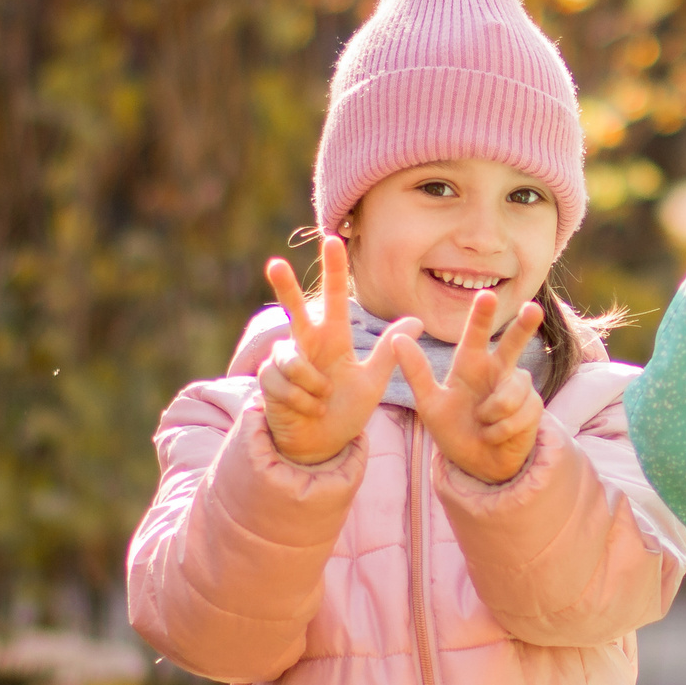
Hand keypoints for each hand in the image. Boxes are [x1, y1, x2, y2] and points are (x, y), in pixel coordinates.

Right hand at [259, 237, 407, 465]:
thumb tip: (417, 320)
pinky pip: (285, 384)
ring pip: (292, 360)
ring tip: (322, 401)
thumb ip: (390, 352)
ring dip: (312, 386)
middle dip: (286, 288)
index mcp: (334, 340)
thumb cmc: (346, 410)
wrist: (322, 444)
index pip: (334, 300)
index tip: (334, 239)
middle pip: (294, 310)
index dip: (334, 271)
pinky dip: (302, 401)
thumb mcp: (373, 382)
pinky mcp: (268, 381)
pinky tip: (307, 410)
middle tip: (276, 263)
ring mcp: (285, 362)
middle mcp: (306, 345)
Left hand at [397, 287, 544, 484]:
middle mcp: (497, 371)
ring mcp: (518, 389)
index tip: (485, 295)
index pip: (476, 335)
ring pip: (514, 388)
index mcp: (471, 365)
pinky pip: (522, 411)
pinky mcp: (534, 408)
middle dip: (524, 325)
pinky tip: (496, 435)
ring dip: (494, 412)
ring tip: (484, 424)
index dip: (480, 316)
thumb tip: (398, 337)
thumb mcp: (429, 404)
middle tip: (532, 308)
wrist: (477, 465)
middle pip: (513, 342)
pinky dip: (503, 428)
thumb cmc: (453, 431)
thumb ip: (416, 372)